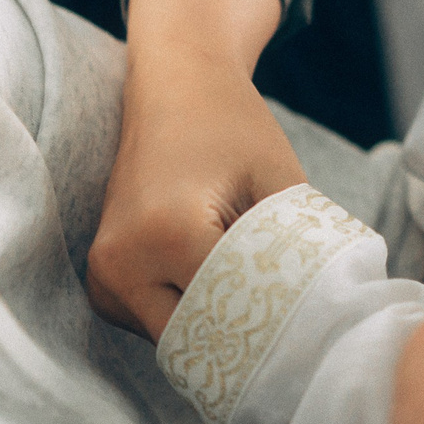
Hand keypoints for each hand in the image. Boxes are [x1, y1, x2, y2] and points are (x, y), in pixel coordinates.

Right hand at [87, 0, 301, 338]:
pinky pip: (154, 322)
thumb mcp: (280, 183)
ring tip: (251, 289)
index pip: (232, 314)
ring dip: (216, 327)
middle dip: (245, 335)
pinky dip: (190, 313)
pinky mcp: (102, 279)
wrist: (174, 85)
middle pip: (200, 338)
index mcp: (168, 235)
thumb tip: (322, 313)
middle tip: (292, 324)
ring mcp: (103, 275)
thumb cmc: (233, 125)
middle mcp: (122, 263)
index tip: (313, 322)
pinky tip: (218, 280)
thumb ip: (295, 252)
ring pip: (176, 338)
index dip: (278, 322)